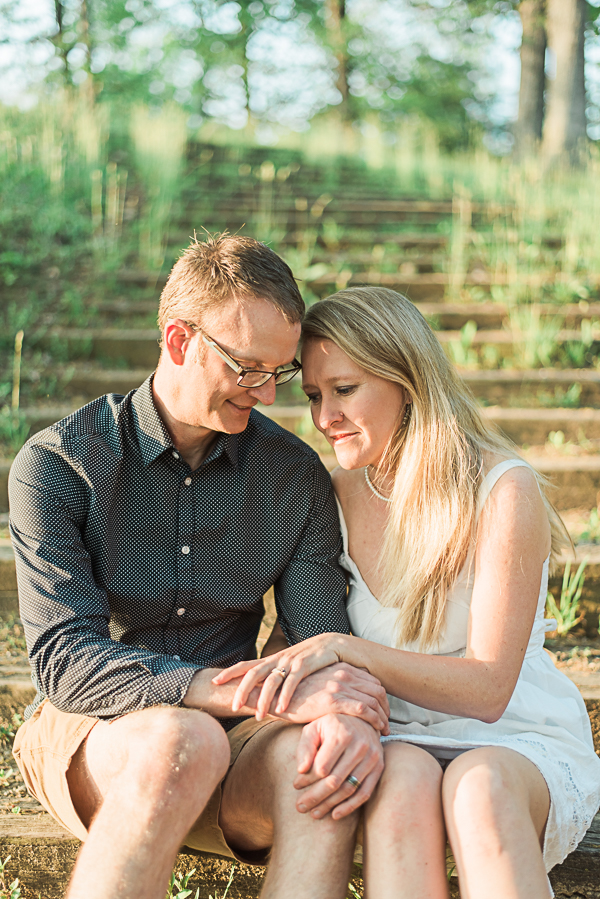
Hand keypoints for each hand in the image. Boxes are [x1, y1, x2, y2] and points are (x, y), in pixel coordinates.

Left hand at [213, 632, 356, 714]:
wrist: (334, 644)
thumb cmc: (311, 660)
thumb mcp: (290, 667)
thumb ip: (277, 677)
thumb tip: (261, 693)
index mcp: (272, 660)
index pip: (246, 665)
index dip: (229, 672)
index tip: (214, 682)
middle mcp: (278, 659)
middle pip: (253, 673)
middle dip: (241, 690)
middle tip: (233, 706)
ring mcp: (291, 661)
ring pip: (271, 680)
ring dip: (263, 699)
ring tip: (258, 716)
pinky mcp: (306, 664)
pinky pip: (293, 681)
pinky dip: (286, 695)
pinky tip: (281, 708)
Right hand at [265, 663, 389, 733]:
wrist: (275, 697)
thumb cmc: (298, 695)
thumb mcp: (321, 684)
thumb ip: (337, 685)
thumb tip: (352, 696)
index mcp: (341, 667)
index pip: (373, 681)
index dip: (382, 698)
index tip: (383, 712)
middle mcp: (342, 673)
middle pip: (377, 690)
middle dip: (385, 708)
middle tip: (387, 725)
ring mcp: (338, 685)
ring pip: (373, 700)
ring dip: (382, 717)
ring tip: (384, 731)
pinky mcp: (333, 700)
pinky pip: (363, 709)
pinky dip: (373, 720)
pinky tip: (375, 731)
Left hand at [294, 714, 383, 819]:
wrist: (361, 718)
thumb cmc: (331, 725)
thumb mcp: (315, 727)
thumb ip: (305, 746)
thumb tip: (300, 770)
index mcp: (341, 733)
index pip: (321, 766)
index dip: (307, 780)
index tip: (296, 786)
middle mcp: (359, 745)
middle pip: (334, 781)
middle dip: (315, 797)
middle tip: (300, 807)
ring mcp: (372, 757)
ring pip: (348, 789)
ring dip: (330, 805)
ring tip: (314, 813)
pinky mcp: (379, 767)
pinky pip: (365, 792)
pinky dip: (350, 806)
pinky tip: (335, 814)